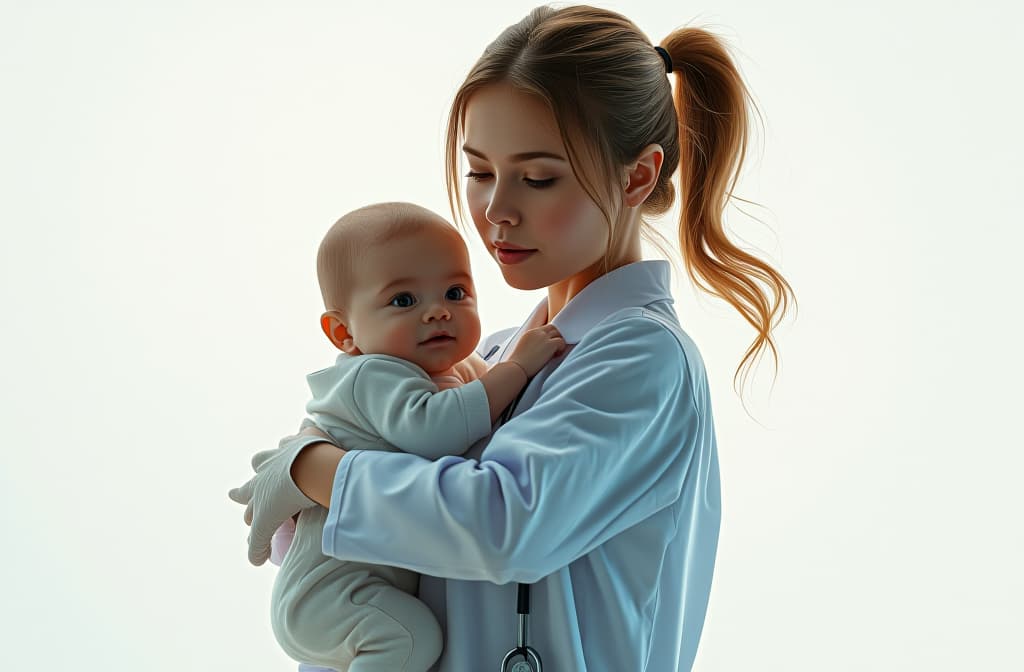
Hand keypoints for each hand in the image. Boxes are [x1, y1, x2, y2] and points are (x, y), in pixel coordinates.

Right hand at [227, 423, 329, 565]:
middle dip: (249, 483)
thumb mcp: (267, 524)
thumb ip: (258, 544)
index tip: (239, 506)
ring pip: (270, 455)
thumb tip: (255, 562)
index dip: (246, 509)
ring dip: (269, 460)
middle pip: (254, 476)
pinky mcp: (303, 440)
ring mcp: (284, 452)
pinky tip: (303, 436)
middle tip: (243, 486)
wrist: (308, 466)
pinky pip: (299, 435)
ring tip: (270, 460)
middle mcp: (267, 468)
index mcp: (258, 488)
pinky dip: (299, 438)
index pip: (247, 499)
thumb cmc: (287, 496)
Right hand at [507, 324, 565, 376]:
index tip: (548, 346)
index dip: (548, 336)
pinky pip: (561, 341)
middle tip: (555, 348)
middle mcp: (537, 332)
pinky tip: (556, 355)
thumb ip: (531, 344)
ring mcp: (544, 337)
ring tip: (555, 353)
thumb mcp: (523, 349)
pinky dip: (561, 348)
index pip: (544, 328)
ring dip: (559, 342)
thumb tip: (537, 349)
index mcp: (530, 333)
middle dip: (556, 336)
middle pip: (552, 327)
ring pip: (558, 333)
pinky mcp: (550, 344)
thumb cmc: (518, 364)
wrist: (517, 368)